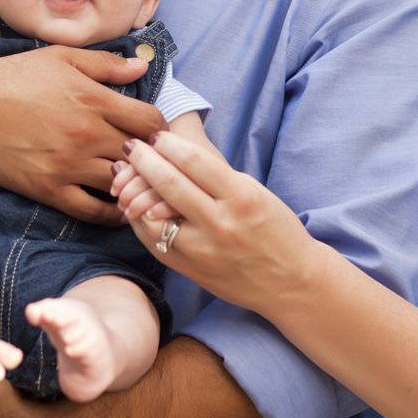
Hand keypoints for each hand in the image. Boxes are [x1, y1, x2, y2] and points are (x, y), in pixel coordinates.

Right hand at [0, 46, 165, 224]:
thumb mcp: (62, 59)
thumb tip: (143, 68)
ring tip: (135, 184)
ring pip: (121, 185)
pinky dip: (110, 213)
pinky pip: (92, 211)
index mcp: (95, 100)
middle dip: (150, 159)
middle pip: (142, 156)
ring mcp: (69, 165)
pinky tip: (117, 208)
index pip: (151, 122)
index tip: (152, 133)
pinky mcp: (49, 189)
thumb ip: (106, 65)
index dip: (158, 129)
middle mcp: (88, 135)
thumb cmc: (14, 76)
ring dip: (133, 185)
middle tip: (150, 163)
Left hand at [112, 132, 320, 312]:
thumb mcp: (254, 192)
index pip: (194, 160)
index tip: (155, 135)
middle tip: (131, 147)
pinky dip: (140, 220)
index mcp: (241, 196)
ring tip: (125, 175)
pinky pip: (154, 241)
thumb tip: (175, 151)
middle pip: (169, 184)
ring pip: (153, 215)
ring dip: (134, 191)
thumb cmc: (275, 229)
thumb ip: (216, 176)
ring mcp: (202, 250)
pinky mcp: (190, 269)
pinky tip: (135, 206)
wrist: (291, 281)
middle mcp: (220, 223)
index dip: (168, 143)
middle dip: (143, 160)